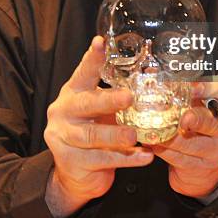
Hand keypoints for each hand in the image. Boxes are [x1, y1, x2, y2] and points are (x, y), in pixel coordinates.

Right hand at [43, 36, 153, 217]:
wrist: (76, 175)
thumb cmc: (95, 131)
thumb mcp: (103, 110)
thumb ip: (119, 96)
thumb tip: (153, 76)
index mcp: (73, 92)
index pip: (83, 72)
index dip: (92, 57)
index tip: (101, 42)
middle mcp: (64, 111)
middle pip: (86, 104)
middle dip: (108, 100)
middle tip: (129, 97)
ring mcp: (63, 137)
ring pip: (91, 136)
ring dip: (116, 135)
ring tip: (135, 135)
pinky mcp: (71, 161)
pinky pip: (100, 159)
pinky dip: (124, 159)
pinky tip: (143, 157)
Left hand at [151, 80, 217, 198]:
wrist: (205, 168)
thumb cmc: (197, 129)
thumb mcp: (196, 108)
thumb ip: (181, 92)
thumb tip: (151, 72)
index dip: (209, 89)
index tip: (192, 87)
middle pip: (209, 121)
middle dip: (193, 118)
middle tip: (181, 117)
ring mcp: (213, 151)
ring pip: (190, 143)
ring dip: (168, 136)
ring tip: (152, 130)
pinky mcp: (199, 168)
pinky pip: (178, 159)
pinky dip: (162, 150)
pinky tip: (151, 143)